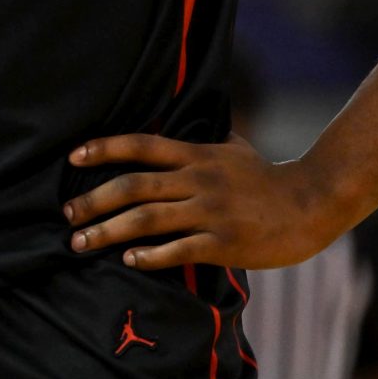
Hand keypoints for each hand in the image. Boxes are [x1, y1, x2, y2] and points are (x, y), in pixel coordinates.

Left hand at [63, 133, 344, 270]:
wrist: (311, 204)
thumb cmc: (268, 177)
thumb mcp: (234, 147)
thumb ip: (204, 139)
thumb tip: (189, 118)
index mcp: (196, 155)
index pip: (141, 146)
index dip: (104, 148)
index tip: (72, 156)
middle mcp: (197, 179)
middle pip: (134, 185)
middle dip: (94, 200)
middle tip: (66, 213)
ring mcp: (210, 211)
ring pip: (148, 219)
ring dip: (108, 231)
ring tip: (80, 242)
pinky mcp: (223, 241)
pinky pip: (179, 249)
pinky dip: (151, 255)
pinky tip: (129, 260)